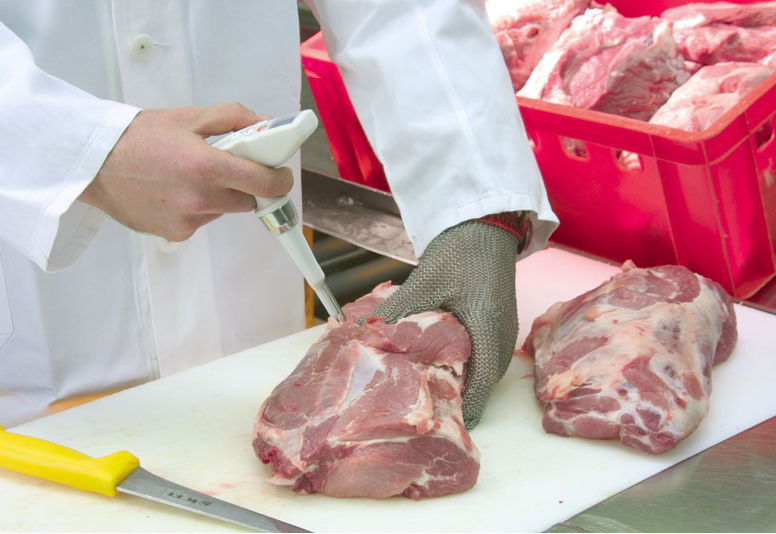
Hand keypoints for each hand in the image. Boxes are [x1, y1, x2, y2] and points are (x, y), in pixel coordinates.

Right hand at [79, 103, 292, 240]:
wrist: (92, 164)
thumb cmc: (138, 137)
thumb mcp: (189, 117)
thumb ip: (234, 118)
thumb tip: (269, 125)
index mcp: (206, 166)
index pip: (265, 183)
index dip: (280, 179)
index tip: (281, 172)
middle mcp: (200, 199)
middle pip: (249, 200)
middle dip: (247, 184)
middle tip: (229, 166)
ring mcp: (188, 220)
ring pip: (225, 210)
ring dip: (221, 196)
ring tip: (190, 175)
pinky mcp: (176, 234)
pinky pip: (203, 220)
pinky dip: (198, 207)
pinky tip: (175, 190)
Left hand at [368, 220, 519, 428]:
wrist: (484, 224)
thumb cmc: (459, 251)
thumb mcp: (424, 282)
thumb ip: (397, 311)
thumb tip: (366, 334)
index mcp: (487, 329)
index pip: (482, 384)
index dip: (464, 407)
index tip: (443, 422)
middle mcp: (501, 336)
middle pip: (484, 382)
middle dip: (458, 397)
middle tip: (429, 411)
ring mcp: (502, 330)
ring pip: (485, 369)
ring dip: (462, 381)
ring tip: (433, 393)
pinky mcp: (497, 323)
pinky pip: (485, 354)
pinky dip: (466, 364)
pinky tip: (442, 364)